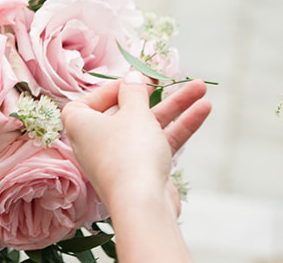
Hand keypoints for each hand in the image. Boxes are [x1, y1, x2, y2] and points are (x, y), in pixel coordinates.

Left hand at [62, 77, 209, 214]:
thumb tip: (132, 77)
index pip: (92, 98)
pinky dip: (179, 126)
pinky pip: (159, 142)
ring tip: (202, 87)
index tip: (136, 81)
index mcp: (79, 123)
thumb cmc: (129, 152)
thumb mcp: (133, 112)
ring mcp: (120, 157)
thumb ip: (134, 92)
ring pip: (148, 125)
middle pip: (125, 110)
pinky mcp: (142, 170)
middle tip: (173, 76)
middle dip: (155, 93)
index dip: (114, 87)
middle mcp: (96, 140)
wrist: (143, 205)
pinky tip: (203, 109)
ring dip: (175, 106)